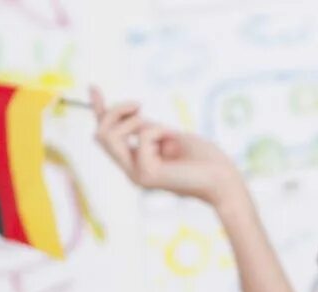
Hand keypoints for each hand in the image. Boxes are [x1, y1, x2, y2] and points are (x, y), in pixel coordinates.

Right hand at [91, 86, 244, 207]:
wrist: (223, 178)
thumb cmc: (203, 158)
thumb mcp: (167, 134)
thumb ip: (145, 126)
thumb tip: (130, 108)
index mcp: (135, 162)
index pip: (106, 136)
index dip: (98, 110)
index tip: (93, 87)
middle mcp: (132, 171)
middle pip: (100, 134)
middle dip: (114, 111)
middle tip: (140, 105)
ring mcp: (137, 175)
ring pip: (108, 136)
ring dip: (134, 121)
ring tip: (163, 128)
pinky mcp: (147, 174)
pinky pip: (141, 138)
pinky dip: (157, 130)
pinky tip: (173, 139)